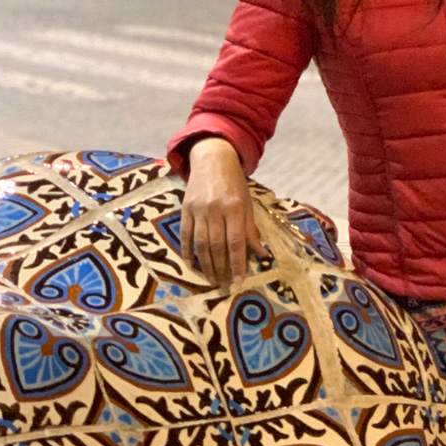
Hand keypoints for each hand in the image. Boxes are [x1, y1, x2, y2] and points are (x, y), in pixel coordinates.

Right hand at [180, 137, 266, 287]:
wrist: (212, 160)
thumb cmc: (234, 184)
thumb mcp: (247, 204)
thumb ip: (250, 229)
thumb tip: (261, 254)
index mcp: (234, 207)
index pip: (237, 241)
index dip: (238, 263)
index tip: (239, 280)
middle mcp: (215, 209)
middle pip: (217, 246)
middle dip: (221, 269)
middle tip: (224, 286)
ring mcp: (198, 209)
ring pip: (201, 243)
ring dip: (206, 265)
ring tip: (211, 280)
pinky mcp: (185, 208)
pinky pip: (184, 235)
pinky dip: (187, 252)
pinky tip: (192, 266)